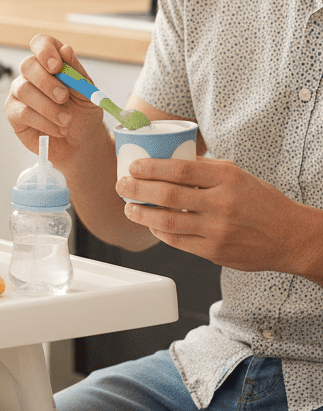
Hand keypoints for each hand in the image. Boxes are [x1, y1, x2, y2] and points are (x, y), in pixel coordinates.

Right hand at [5, 34, 106, 161]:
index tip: (57, 66)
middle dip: (47, 82)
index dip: (45, 50)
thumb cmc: (83, 114)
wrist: (81, 143)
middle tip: (64, 98)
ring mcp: (20, 93)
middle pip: (27, 65)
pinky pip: (23, 112)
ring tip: (66, 120)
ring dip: (48, 107)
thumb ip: (76, 72)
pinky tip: (58, 129)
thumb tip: (66, 49)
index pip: (40, 43)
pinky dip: (44, 121)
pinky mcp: (14, 113)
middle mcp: (31, 74)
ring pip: (24, 90)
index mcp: (50, 63)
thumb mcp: (87, 93)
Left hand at [118, 155, 318, 276]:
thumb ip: (204, 169)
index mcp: (226, 178)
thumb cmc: (260, 202)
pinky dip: (159, 232)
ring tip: (128, 208)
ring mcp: (217, 230)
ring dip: (141, 214)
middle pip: (167, 195)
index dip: (150, 168)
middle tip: (121, 185)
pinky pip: (176, 241)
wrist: (290, 237)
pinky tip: (150, 224)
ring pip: (167, 221)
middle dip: (136, 190)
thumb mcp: (236, 175)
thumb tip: (167, 159)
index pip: (179, 169)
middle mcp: (221, 203)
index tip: (134, 167)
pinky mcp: (213, 251)